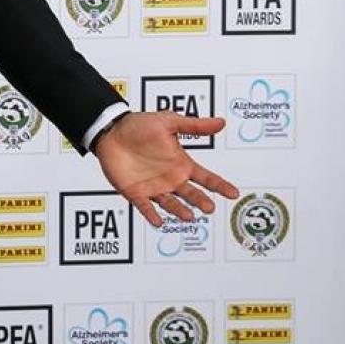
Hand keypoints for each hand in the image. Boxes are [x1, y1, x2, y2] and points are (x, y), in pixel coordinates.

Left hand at [92, 112, 238, 226]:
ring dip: (180, 210)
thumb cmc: (139, 125)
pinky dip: (152, 214)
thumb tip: (220, 122)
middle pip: (191, 194)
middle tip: (209, 207)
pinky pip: (145, 207)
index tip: (233, 193)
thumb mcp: (168, 122)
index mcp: (181, 164)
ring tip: (188, 216)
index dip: (220, 185)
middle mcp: (170, 179)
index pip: (206, 177)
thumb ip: (194, 126)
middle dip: (200, 201)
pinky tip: (158, 221)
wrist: (111, 131)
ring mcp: (154, 187)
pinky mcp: (136, 193)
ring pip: (171, 204)